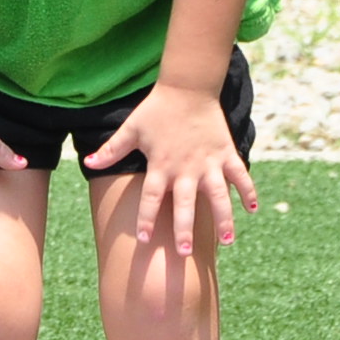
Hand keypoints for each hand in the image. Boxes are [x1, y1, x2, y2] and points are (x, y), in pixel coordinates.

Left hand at [81, 83, 258, 256]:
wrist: (188, 87)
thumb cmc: (157, 110)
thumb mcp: (131, 129)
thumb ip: (111, 149)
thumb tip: (86, 162)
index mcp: (161, 165)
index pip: (150, 198)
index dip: (145, 218)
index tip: (144, 240)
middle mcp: (186, 168)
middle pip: (184, 204)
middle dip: (184, 229)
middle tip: (184, 252)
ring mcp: (209, 162)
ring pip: (218, 195)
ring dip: (224, 218)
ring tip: (227, 241)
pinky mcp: (226, 153)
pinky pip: (240, 175)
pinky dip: (248, 191)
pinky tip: (253, 210)